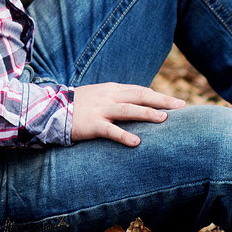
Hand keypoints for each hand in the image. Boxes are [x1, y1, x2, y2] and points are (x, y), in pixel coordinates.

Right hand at [70, 83, 191, 147]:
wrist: (50, 109)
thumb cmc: (78, 106)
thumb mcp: (99, 97)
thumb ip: (117, 99)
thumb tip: (138, 105)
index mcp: (112, 89)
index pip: (140, 90)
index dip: (158, 96)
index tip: (175, 102)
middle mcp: (109, 96)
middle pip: (140, 95)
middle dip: (161, 100)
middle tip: (181, 106)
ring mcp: (100, 109)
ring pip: (128, 109)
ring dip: (147, 113)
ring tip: (164, 119)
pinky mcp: (91, 124)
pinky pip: (110, 130)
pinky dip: (123, 135)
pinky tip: (136, 142)